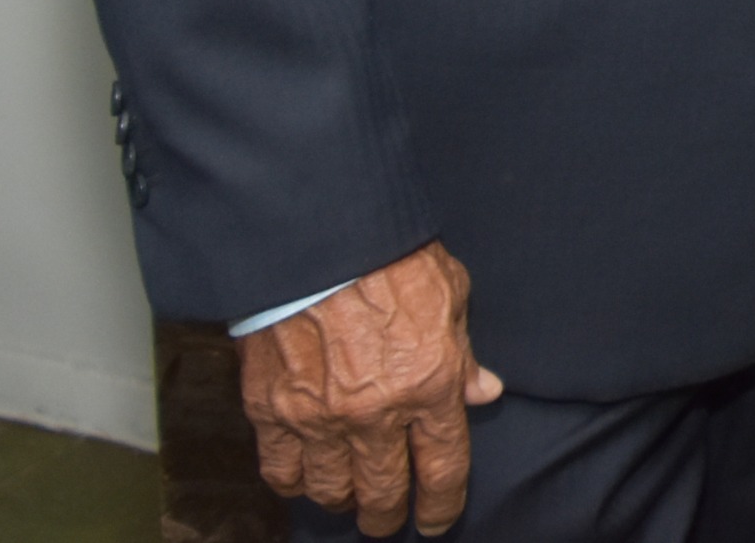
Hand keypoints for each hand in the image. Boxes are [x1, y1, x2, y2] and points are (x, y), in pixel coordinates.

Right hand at [237, 241, 500, 536]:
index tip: (437, 519)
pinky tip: (304, 477)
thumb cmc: (392, 257)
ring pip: (330, 490)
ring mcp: (318, 417)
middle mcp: (375, 413)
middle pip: (383, 491)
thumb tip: (484, 393)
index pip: (442, 469)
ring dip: (342, 500)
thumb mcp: (452, 296)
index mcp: (430, 385)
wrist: (318, 239)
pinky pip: (281, 470)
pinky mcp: (270, 410)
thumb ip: (466, 354)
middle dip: (388, 513)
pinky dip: (294, 481)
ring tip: (349, 499)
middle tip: (388, 518)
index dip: (442, 504)